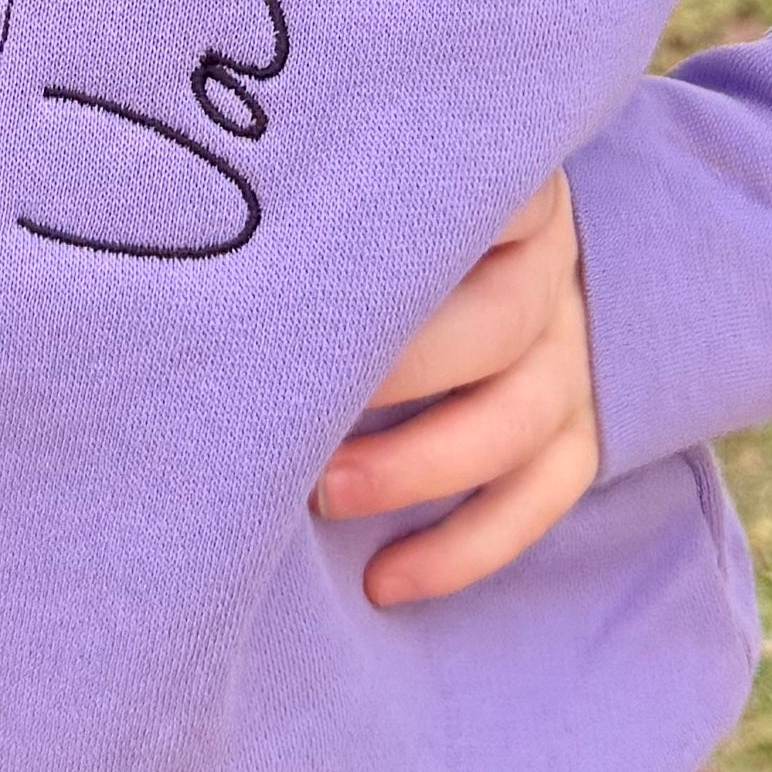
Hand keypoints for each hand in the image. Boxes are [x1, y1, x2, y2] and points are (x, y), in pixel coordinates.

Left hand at [316, 176, 598, 605]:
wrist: (463, 268)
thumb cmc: (365, 230)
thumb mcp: (368, 193)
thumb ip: (322, 197)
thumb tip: (194, 194)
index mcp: (505, 192)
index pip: (488, 191)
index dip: (413, 231)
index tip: (315, 258)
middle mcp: (551, 271)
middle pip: (503, 320)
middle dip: (397, 371)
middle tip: (293, 401)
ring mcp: (571, 357)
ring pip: (520, 422)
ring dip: (418, 468)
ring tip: (322, 493)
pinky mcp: (577, 434)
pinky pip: (538, 501)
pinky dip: (462, 550)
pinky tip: (383, 580)